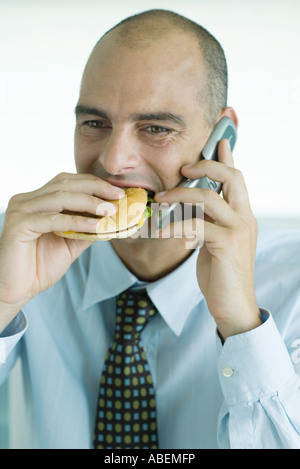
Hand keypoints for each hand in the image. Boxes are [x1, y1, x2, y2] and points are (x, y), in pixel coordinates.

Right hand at [0, 172, 124, 330]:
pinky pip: (53, 219)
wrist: (16, 289)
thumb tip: (115, 218)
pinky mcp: (18, 224)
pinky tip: (95, 226)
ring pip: (60, 198)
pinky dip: (76, 221)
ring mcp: (21, 209)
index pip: (69, 182)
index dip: (95, 184)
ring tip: (111, 210)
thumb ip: (89, 228)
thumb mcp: (71, 243)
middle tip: (119, 196)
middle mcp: (27, 199)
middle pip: (66, 184)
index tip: (119, 191)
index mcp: (38, 199)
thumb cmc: (40, 266)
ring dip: (89, 203)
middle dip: (96, 188)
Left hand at [155, 139, 261, 339]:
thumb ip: (209, 223)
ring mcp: (239, 230)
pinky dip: (174, 226)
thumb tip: (192, 210)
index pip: (237, 179)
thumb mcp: (215, 243)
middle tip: (184, 169)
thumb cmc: (221, 274)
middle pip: (231, 177)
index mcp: (242, 215)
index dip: (227, 158)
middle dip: (206, 166)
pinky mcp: (227, 245)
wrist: (233, 305)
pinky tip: (159, 232)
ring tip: (161, 200)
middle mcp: (245, 218)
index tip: (218, 141)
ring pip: (209, 197)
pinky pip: (196, 225)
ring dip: (180, 196)